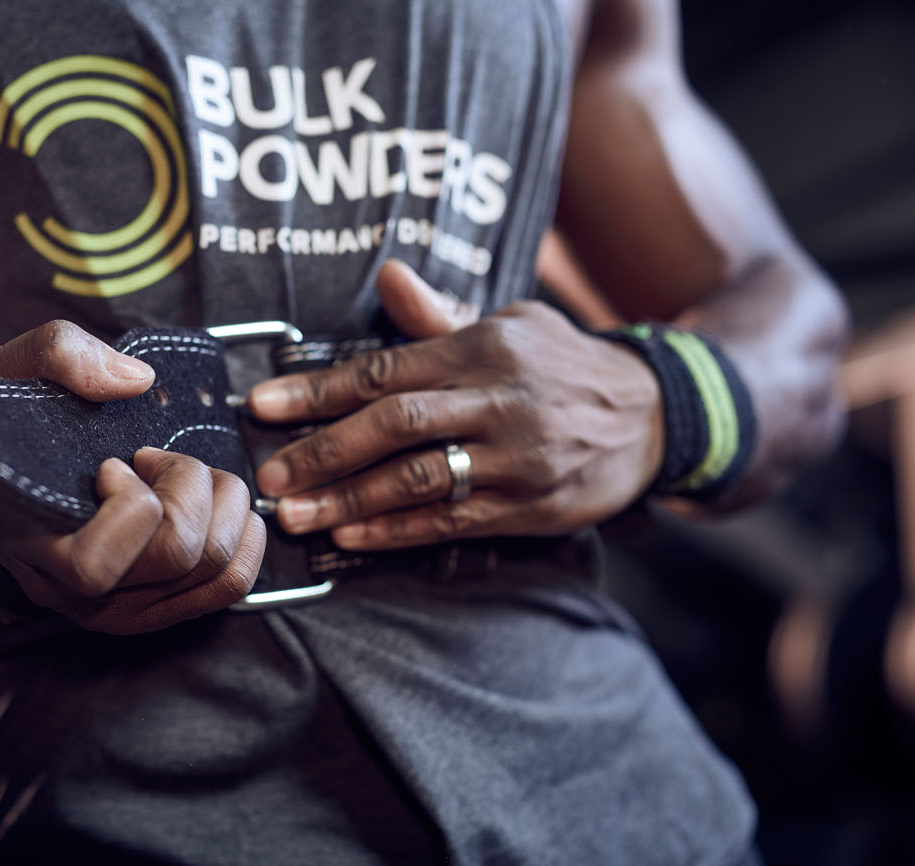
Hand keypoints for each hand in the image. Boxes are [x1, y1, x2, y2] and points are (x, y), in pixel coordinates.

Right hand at [0, 320, 265, 632]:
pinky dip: (245, 535)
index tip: (115, 462)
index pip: (95, 565)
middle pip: (175, 556)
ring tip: (186, 476)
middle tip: (157, 459)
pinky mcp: (162, 608)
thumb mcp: (16, 370)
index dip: (127, 504)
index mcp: (29, 546)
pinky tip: (220, 503)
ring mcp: (122, 609)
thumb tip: (135, 381)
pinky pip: (233, 583)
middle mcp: (75, 594)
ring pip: (215, 567)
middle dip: (188, 485)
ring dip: (222, 503)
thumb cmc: (16, 426)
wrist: (16, 472)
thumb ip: (63, 354)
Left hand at [248, 262, 665, 549]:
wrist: (651, 416)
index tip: (263, 404)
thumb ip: (441, 316)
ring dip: (351, 499)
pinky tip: (353, 538)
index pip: (386, 369)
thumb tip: (389, 277)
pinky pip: (453, 521)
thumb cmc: (563, 365)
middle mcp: (497, 401)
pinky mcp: (529, 507)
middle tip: (271, 473)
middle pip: (395, 425)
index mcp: (483, 349)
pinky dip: (398, 531)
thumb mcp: (512, 324)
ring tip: (298, 514)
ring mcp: (515, 458)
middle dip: (324, 450)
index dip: (318, 389)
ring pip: (419, 479)